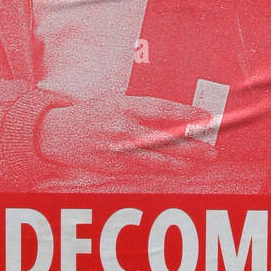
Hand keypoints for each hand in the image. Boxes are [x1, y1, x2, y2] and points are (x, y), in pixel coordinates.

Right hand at [37, 92, 217, 180]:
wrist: (58, 134)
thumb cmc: (93, 113)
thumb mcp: (116, 101)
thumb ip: (143, 108)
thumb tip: (178, 117)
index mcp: (123, 106)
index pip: (161, 110)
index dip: (186, 114)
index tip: (205, 117)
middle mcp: (121, 130)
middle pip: (164, 140)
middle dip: (191, 147)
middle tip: (211, 151)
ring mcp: (117, 151)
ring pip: (157, 161)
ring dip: (182, 164)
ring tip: (199, 164)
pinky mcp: (114, 168)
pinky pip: (144, 170)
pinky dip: (163, 170)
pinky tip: (177, 170)